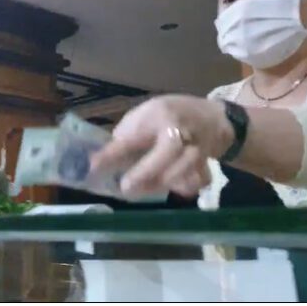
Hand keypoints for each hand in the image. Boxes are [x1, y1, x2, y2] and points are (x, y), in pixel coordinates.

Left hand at [90, 95, 233, 197]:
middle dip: (145, 172)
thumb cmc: (170, 115)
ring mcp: (198, 148)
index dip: (112, 153)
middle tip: (125, 188)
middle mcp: (181, 129)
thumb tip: (102, 160)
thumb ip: (127, 134)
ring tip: (139, 191)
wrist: (213, 118)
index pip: (134, 134)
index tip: (93, 166)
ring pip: (182, 170)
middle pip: (168, 150)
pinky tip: (171, 188)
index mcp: (159, 114)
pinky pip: (195, 182)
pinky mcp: (206, 165)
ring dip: (158, 184)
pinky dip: (183, 188)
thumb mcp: (146, 114)